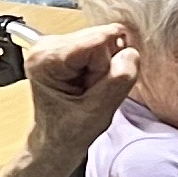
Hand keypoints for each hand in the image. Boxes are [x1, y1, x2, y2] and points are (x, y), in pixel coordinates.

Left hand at [22, 20, 140, 148]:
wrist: (56, 140)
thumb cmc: (69, 131)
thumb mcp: (98, 112)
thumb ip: (117, 80)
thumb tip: (131, 53)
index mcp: (46, 58)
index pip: (98, 40)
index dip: (108, 65)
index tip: (94, 88)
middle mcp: (46, 44)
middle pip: (100, 36)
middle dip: (106, 63)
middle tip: (91, 90)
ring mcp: (54, 43)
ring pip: (102, 39)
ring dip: (104, 65)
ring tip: (88, 88)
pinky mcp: (64, 46)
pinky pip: (99, 45)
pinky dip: (100, 64)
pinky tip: (87, 82)